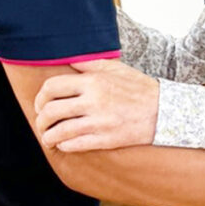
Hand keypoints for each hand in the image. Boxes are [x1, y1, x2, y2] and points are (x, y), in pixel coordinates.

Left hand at [34, 60, 159, 151]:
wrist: (164, 112)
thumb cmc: (140, 88)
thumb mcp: (117, 68)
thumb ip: (90, 63)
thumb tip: (68, 59)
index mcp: (93, 81)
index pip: (52, 87)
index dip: (40, 97)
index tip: (40, 104)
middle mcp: (93, 101)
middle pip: (51, 110)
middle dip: (40, 119)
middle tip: (41, 123)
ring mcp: (99, 122)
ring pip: (60, 131)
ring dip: (48, 136)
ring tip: (48, 138)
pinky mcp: (106, 140)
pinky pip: (75, 145)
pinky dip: (64, 146)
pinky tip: (64, 144)